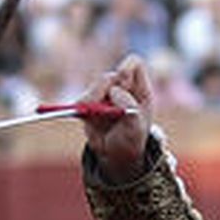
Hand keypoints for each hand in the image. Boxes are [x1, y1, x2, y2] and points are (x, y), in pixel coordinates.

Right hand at [78, 55, 153, 184]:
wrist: (117, 156)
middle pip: (109, 76)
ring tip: (95, 117)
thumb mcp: (136, 127)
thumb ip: (129, 106)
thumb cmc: (132, 140)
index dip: (126, 70)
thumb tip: (114, 90)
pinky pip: (80, 102)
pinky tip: (86, 118)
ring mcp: (104, 96)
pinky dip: (81, 109)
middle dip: (105, 90)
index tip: (123, 84)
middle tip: (103, 108)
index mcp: (139, 88)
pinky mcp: (89, 106)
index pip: (134, 63)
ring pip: (94, 88)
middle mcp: (121, 88)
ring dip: (92, 101)